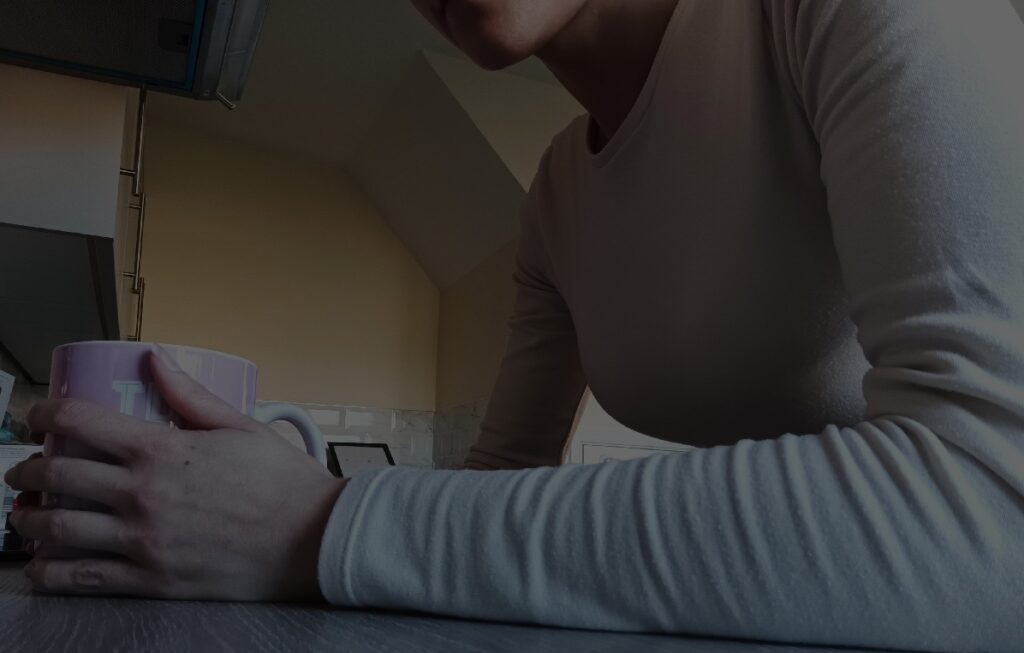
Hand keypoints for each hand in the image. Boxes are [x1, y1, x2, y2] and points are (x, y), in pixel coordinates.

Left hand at [4, 350, 344, 600]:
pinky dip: (51, 572)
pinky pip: (83, 578)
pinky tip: (40, 564)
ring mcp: (143, 540)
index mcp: (163, 451)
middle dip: (28, 470)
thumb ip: (191, 395)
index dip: (45, 414)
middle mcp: (143, 495)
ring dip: (28, 518)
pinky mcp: (151, 579)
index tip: (37, 415)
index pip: (80, 422)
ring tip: (24, 514)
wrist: (311, 540)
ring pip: (59, 527)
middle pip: (57, 476)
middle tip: (25, 470)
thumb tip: (156, 360)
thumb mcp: (241, 426)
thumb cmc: (283, 485)